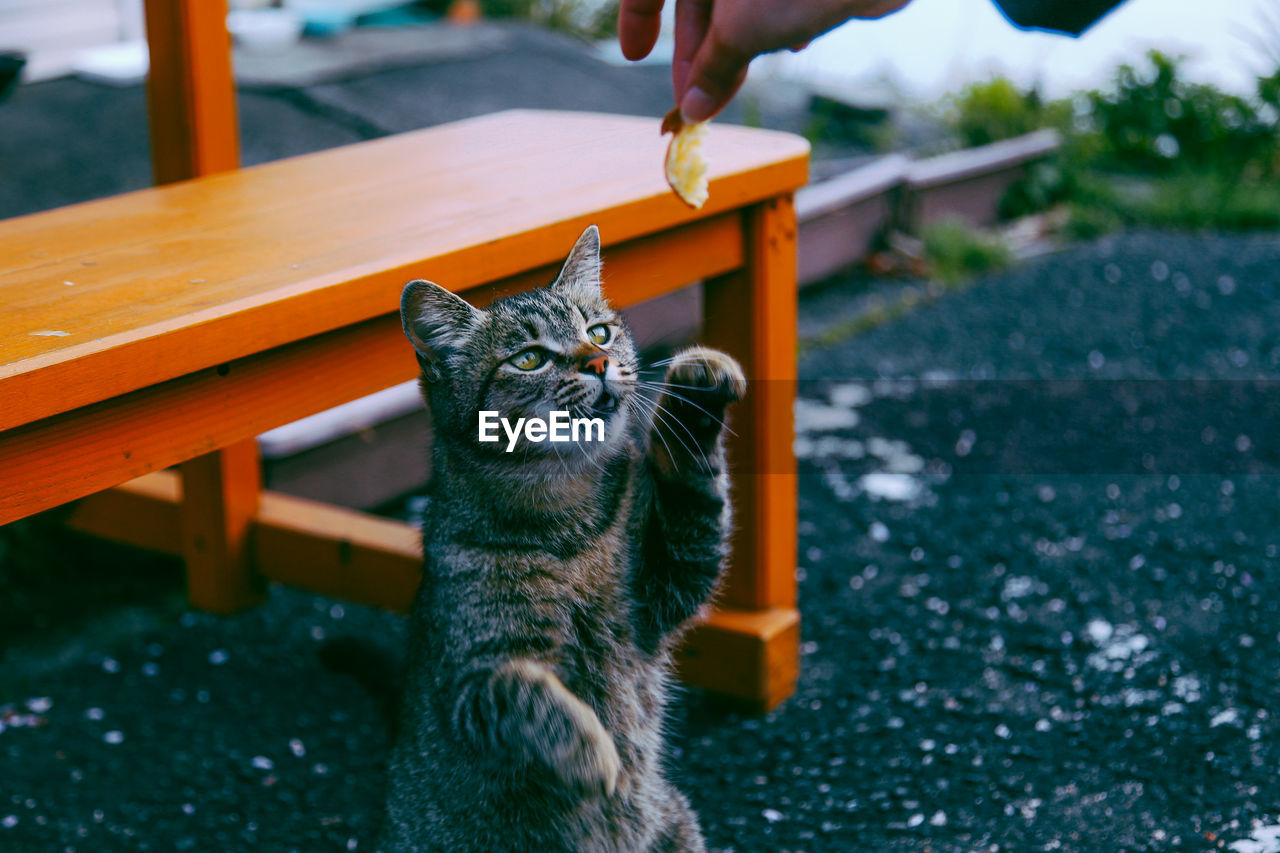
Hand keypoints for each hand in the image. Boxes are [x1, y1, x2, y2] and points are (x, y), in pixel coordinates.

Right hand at [618, 0, 913, 122]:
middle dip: (697, 49)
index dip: (636, 17)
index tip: (634, 56)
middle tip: (698, 102)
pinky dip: (773, 17)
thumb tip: (691, 109)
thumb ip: (711, 69)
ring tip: (748, 71)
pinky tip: (798, 39)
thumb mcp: (742, 32)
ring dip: (737, 39)